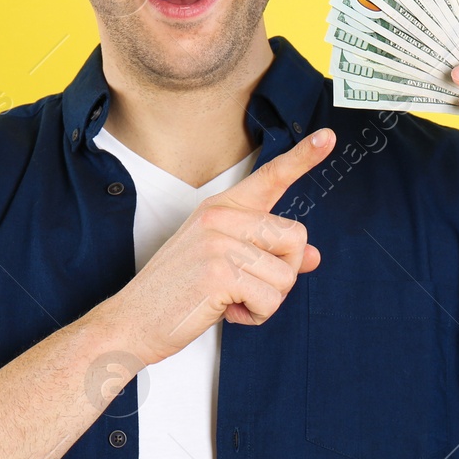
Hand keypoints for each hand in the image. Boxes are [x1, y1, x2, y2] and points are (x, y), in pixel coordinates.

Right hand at [94, 128, 334, 365]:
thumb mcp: (223, 263)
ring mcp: (218, 242)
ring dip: (266, 301)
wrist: (132, 322)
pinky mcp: (219, 273)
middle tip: (247, 287)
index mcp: (221, 208)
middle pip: (296, 238)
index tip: (327, 137)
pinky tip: (225, 312)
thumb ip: (268, 254)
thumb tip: (312, 256)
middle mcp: (220, 217)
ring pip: (286, 275)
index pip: (269, 177)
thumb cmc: (177, 293)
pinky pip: (269, 300)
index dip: (302, 157)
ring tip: (229, 300)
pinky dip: (255, 316)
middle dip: (283, 273)